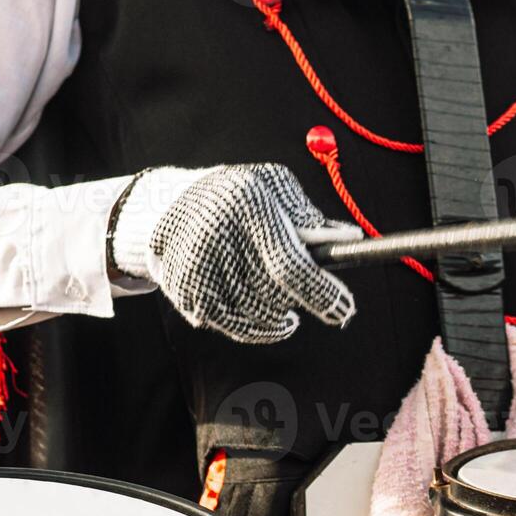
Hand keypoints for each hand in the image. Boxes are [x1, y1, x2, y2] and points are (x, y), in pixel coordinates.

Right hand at [109, 164, 359, 344]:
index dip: (320, 293)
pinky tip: (264, 315)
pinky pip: (232, 326)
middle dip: (301, 302)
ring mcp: (195, 266)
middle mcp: (216, 234)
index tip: (344, 309)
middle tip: (317, 300)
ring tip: (285, 307)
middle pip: (273, 295)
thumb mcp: (272, 188)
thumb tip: (350, 237)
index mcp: (246, 203)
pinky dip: (255, 327)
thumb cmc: (237, 196)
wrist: (165, 203)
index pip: (289, 264)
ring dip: (279, 317)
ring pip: (254, 316)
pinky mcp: (183, 291)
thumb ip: (311, 216)